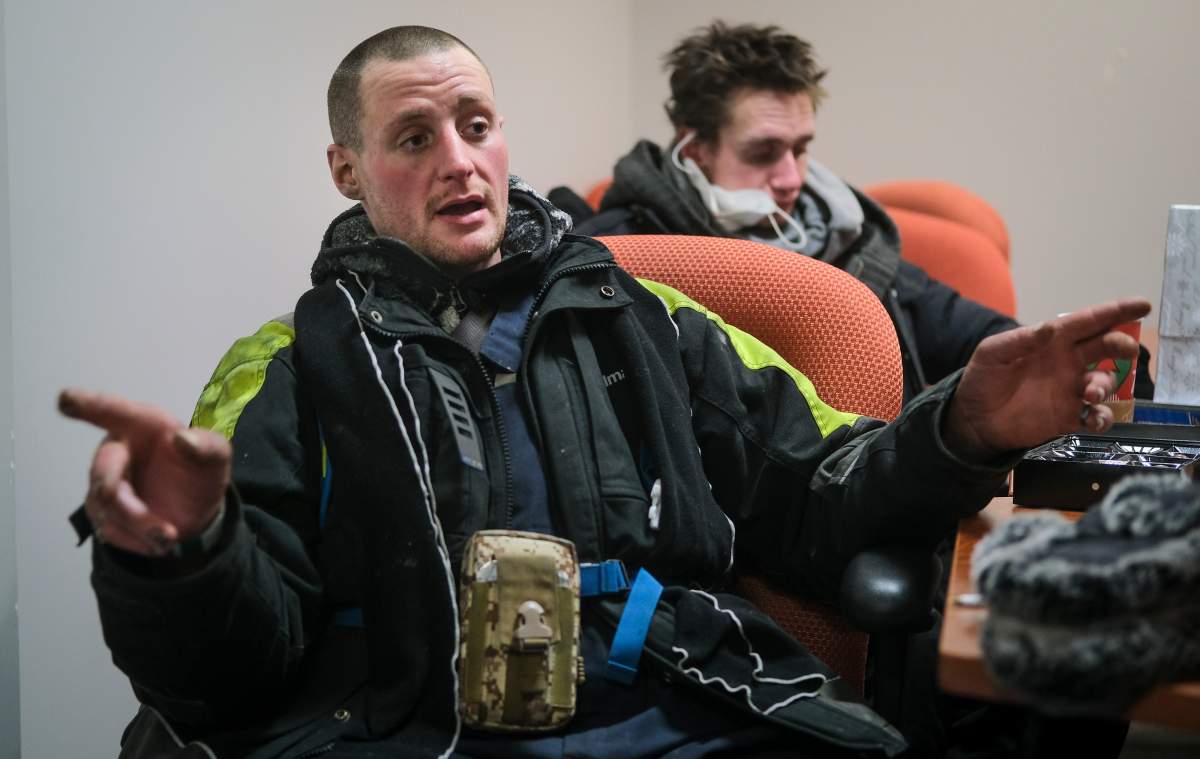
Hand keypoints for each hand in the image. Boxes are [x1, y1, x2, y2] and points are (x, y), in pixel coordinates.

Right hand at [59, 389, 229, 556]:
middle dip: (128, 501)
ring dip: (141, 526)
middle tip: (159, 526)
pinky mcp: (102, 512)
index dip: (88, 404)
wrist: (196, 511)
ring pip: (108, 507)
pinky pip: (111, 530)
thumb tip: (183, 439)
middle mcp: (117, 450)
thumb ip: (207, 446)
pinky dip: (139, 540)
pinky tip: (159, 541)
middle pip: (104, 472)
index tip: (66, 399)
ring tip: (169, 537)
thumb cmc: (200, 470)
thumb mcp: (216, 457)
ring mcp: (104, 482)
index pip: (112, 411)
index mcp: (142, 425)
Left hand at [945, 298, 1151, 461]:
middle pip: (1105, 347)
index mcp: (1053, 340)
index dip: (1115, 312)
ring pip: (1105, 382)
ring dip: (1105, 384)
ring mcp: (1072, 389)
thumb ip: (1019, 340)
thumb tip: (1049, 328)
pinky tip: (1094, 419)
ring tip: (1090, 392)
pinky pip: (1097, 415)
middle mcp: (1069, 361)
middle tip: (1125, 348)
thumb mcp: (992, 353)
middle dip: (1121, 344)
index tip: (1142, 305)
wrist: (974, 417)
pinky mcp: (1070, 416)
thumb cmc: (983, 378)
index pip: (1088, 322)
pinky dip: (1103, 417)